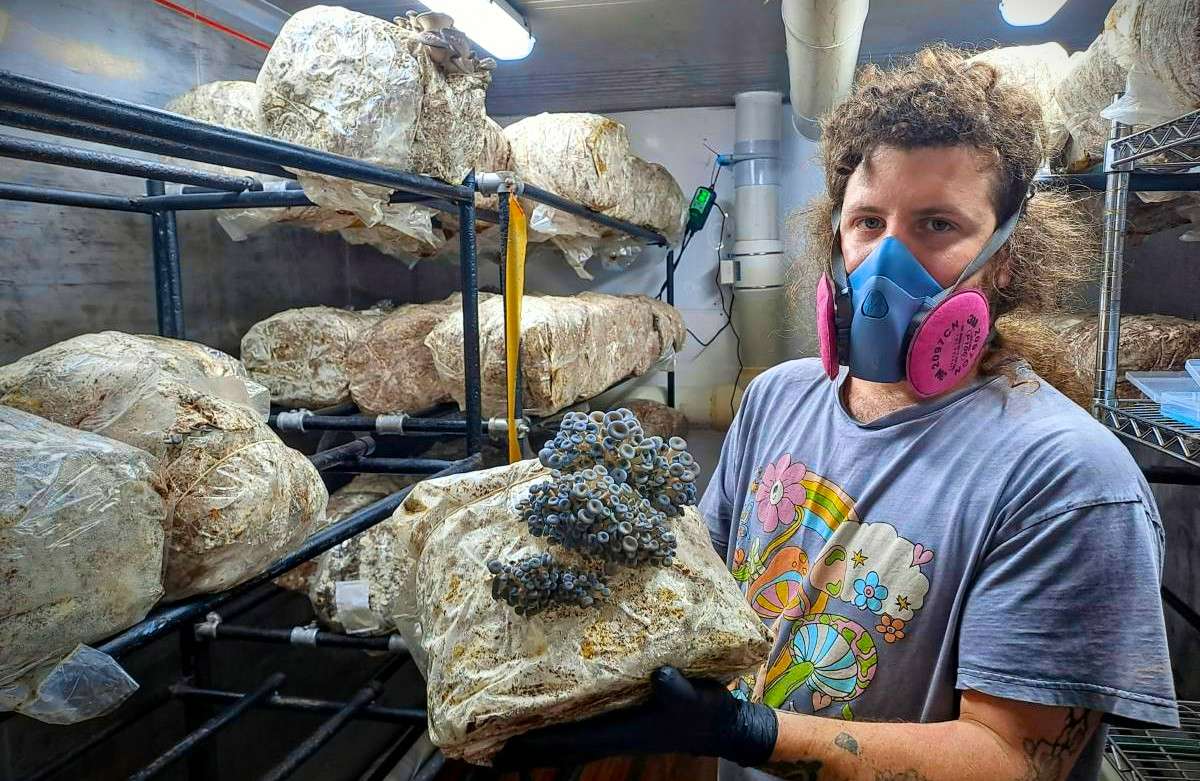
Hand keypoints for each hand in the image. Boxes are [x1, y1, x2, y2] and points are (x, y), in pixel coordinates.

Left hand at [492, 666, 776, 769]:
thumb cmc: (703, 711)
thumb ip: (676, 688)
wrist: (719, 725)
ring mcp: (610, 729)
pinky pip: (575, 726)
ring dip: (531, 735)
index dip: (528, 745)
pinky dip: (552, 724)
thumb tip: (660, 677)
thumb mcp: (692, 696)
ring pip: (560, 736)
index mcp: (616, 732)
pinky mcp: (617, 720)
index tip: (493, 747)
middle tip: (476, 740)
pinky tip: (540, 713)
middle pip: (550, 744)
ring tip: (496, 729)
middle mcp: (605, 733)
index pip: (561, 741)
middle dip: (517, 745)